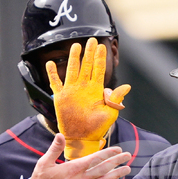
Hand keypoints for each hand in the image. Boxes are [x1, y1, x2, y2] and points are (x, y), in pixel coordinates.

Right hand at [23, 135, 131, 178]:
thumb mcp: (44, 163)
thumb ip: (54, 149)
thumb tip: (60, 135)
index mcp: (73, 168)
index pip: (95, 159)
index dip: (108, 153)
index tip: (118, 149)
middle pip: (103, 168)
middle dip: (117, 161)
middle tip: (128, 156)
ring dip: (117, 174)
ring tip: (127, 169)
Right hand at [47, 37, 130, 157]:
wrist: (83, 138)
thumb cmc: (97, 127)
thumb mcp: (110, 113)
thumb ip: (116, 99)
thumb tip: (127, 86)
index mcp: (95, 90)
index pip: (98, 69)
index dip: (100, 58)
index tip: (102, 46)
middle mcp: (83, 87)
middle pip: (86, 65)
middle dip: (89, 53)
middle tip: (91, 40)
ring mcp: (71, 91)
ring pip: (72, 70)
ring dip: (74, 58)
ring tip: (75, 46)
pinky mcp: (60, 98)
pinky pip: (55, 83)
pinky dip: (52, 74)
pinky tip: (50, 63)